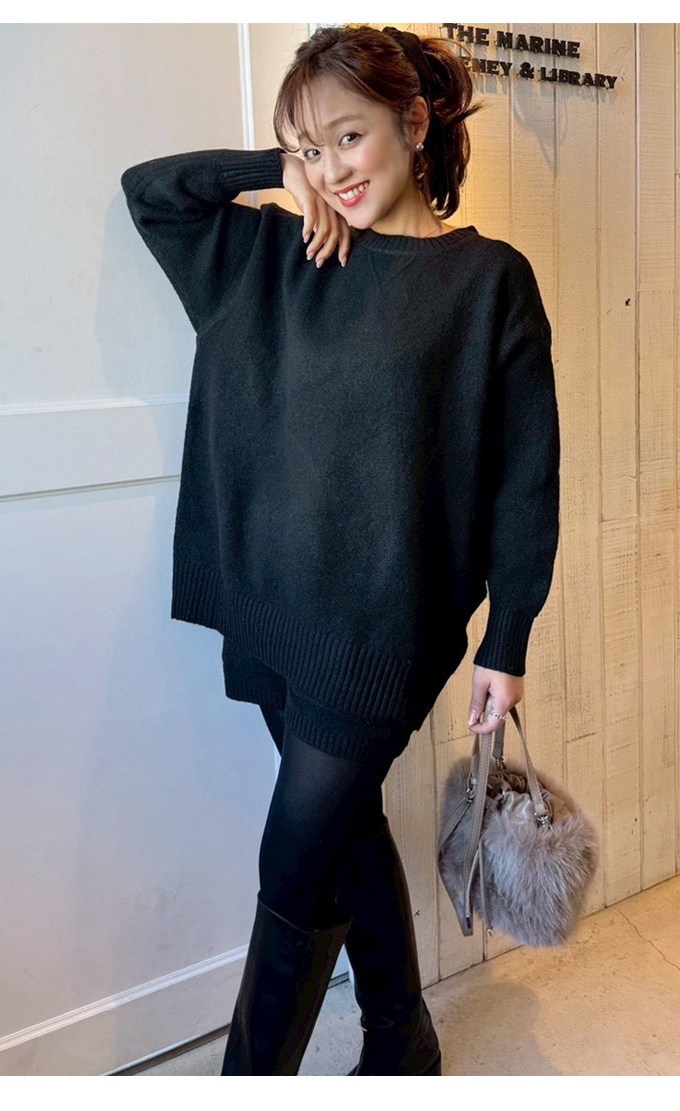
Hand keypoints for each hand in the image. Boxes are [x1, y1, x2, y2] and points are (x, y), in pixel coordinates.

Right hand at [281, 152, 351, 268]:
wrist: (293, 171)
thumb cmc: (305, 192)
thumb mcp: (316, 209)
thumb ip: (321, 223)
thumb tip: (321, 241)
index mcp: (335, 211)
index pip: (345, 232)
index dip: (344, 247)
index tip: (341, 262)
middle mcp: (331, 207)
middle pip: (335, 233)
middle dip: (328, 251)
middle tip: (319, 263)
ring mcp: (322, 202)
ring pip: (324, 228)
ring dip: (317, 244)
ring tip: (309, 254)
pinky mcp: (310, 197)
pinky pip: (312, 216)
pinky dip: (309, 228)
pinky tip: (305, 238)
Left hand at [467, 666, 523, 733]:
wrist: (507, 646)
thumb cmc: (494, 661)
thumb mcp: (479, 683)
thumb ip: (476, 703)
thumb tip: (473, 718)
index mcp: (504, 700)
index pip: (493, 725)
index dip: (481, 729)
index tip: (472, 726)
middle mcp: (514, 700)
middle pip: (497, 717)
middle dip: (484, 712)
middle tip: (477, 698)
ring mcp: (517, 695)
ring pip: (500, 708)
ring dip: (490, 703)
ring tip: (485, 686)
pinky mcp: (517, 689)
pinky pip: (505, 700)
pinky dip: (496, 698)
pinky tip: (491, 685)